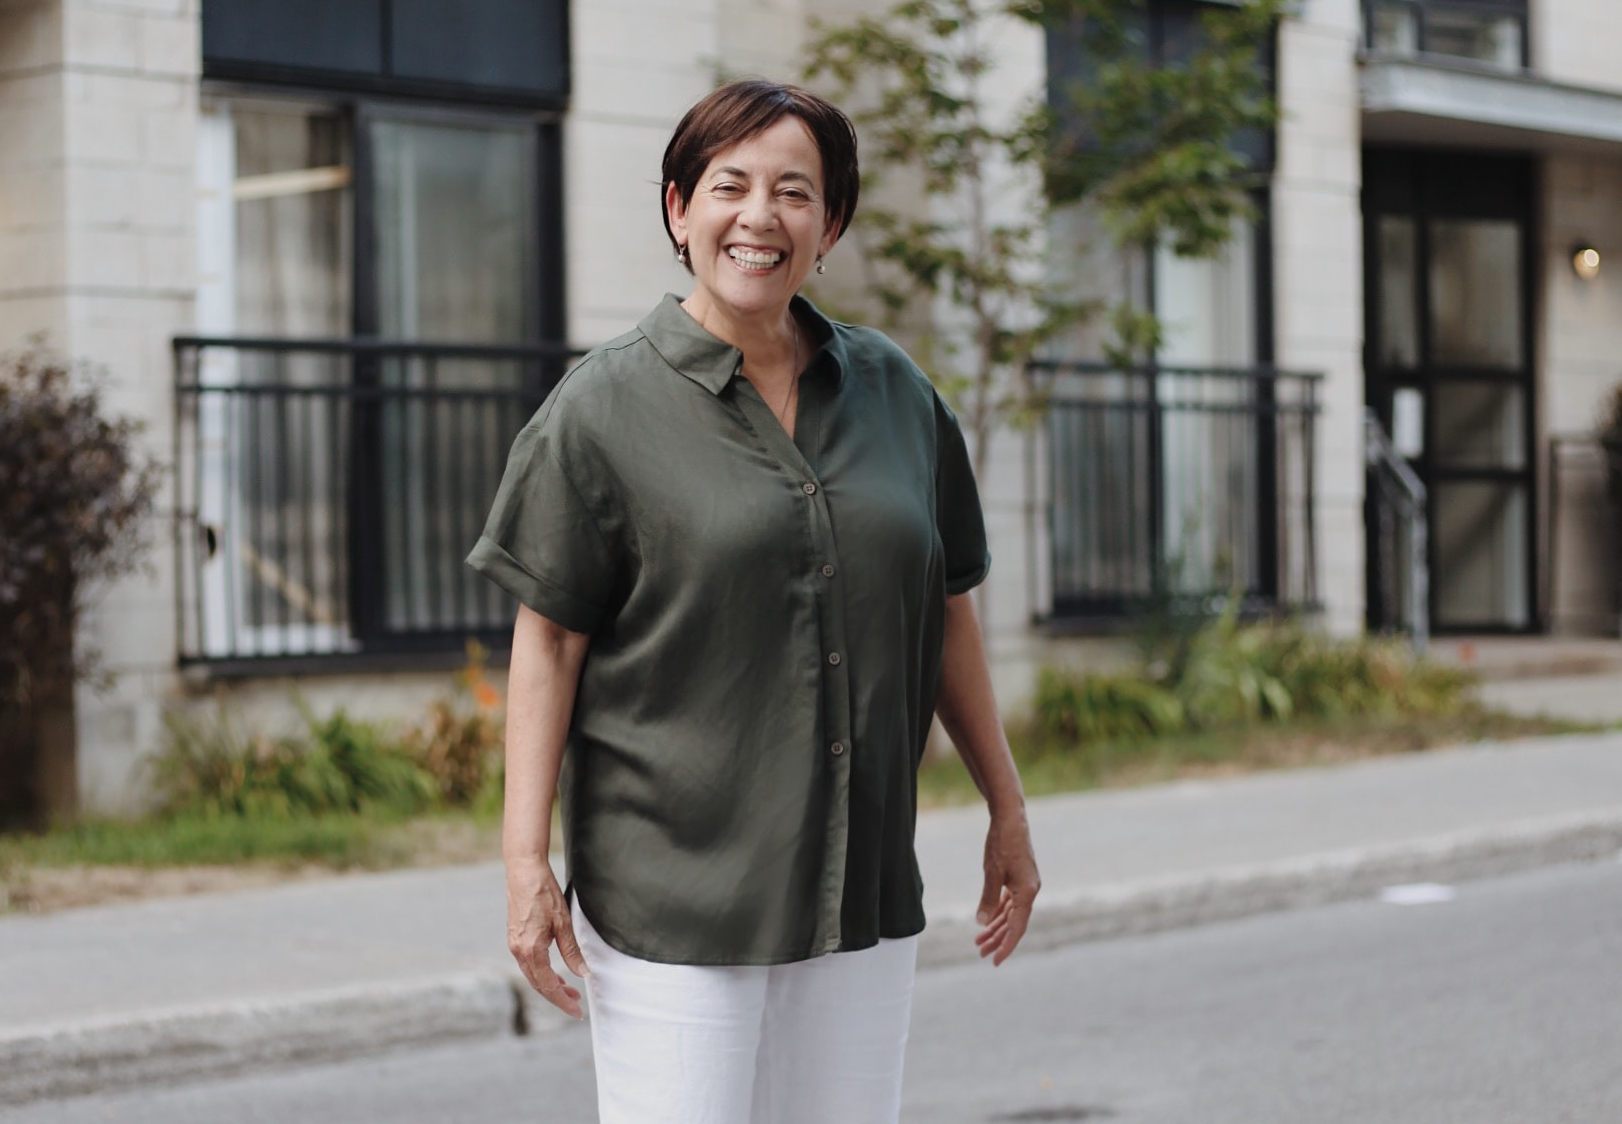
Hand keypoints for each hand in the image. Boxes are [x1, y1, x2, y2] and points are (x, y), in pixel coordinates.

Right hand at [506, 857, 589, 1017]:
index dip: (563, 1001)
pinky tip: (554, 973)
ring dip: (550, 985)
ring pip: (533, 975)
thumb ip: (571, 951)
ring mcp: (515, 945)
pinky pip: (529, 964)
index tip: (577, 1011)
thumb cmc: (544, 893)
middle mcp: (519, 951)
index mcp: (531, 950)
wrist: (523, 872)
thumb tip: (582, 973)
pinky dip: (542, 973)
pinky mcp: (515, 938)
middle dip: (557, 997)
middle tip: (576, 1004)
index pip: (548, 985)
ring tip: (569, 991)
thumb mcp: (563, 923)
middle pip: (538, 985)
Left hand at [973, 808, 1039, 966]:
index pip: (1017, 927)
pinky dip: (999, 911)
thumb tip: (982, 923)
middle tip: (980, 953)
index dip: (1006, 946)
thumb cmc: (1002, 843)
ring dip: (996, 926)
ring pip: (1011, 913)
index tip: (995, 961)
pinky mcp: (1019, 878)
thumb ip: (988, 899)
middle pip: (1014, 923)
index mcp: (1027, 892)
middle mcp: (1030, 891)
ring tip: (979, 940)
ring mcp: (1025, 884)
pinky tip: (987, 919)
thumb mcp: (992, 872)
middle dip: (998, 939)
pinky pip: (1009, 901)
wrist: (1010, 818)